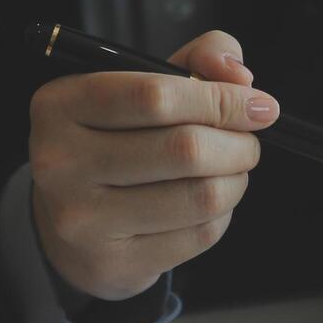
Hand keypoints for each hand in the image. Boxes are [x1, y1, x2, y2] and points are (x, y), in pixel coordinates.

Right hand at [27, 31, 279, 300]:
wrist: (74, 224)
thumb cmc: (118, 139)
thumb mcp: (143, 83)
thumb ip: (198, 60)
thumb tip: (240, 77)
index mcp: (61, 105)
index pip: (157, 96)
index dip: (222, 100)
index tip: (261, 106)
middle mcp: (61, 161)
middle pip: (186, 149)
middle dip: (239, 144)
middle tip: (249, 143)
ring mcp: (82, 218)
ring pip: (201, 196)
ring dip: (236, 181)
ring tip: (231, 171)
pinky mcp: (113, 262)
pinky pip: (199, 235)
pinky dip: (221, 215)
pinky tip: (207, 204)